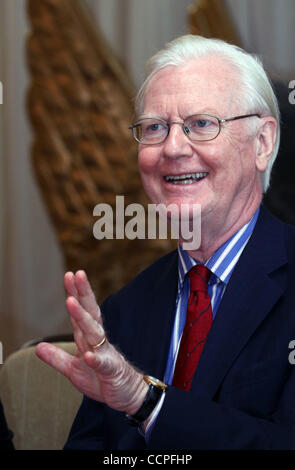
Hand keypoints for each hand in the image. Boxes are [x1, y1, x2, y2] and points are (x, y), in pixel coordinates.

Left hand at [35, 270, 147, 414]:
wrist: (127, 395)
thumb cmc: (101, 378)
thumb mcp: (73, 369)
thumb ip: (57, 358)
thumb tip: (38, 348)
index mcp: (88, 338)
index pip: (80, 312)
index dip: (74, 294)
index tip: (69, 275)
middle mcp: (98, 341)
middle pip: (90, 313)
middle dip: (83, 294)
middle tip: (78, 274)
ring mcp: (106, 353)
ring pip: (94, 333)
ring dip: (83, 318)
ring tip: (72, 304)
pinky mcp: (111, 370)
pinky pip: (103, 363)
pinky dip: (97, 359)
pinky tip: (90, 355)